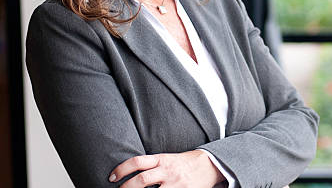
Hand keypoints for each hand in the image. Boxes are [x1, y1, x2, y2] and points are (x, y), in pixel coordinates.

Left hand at [109, 150, 224, 187]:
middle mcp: (167, 170)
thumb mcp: (167, 159)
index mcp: (162, 159)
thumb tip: (129, 175)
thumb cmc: (184, 163)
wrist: (208, 165)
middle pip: (142, 179)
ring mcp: (175, 183)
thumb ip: (151, 165)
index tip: (112, 177)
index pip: (137, 162)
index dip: (122, 169)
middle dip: (126, 187)